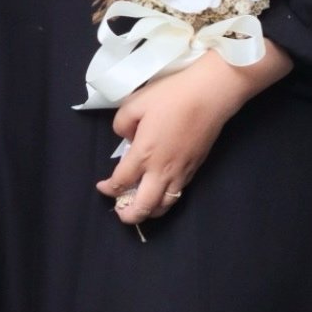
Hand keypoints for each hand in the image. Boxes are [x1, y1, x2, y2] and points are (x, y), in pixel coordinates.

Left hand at [96, 41, 291, 226]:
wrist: (209, 95)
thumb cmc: (171, 96)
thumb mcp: (135, 103)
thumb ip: (122, 124)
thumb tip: (126, 138)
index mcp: (143, 154)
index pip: (121, 182)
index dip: (108, 189)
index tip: (102, 186)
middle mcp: (161, 171)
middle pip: (143, 206)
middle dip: (129, 215)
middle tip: (120, 212)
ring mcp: (181, 173)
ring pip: (164, 206)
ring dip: (149, 212)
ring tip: (140, 208)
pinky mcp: (195, 169)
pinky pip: (178, 195)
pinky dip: (165, 201)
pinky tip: (160, 193)